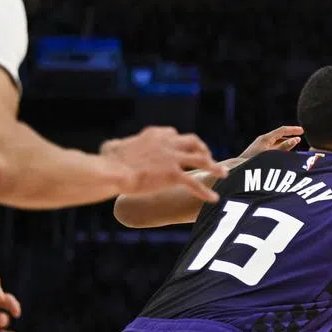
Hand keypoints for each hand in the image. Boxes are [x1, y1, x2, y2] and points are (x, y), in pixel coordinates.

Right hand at [101, 126, 226, 202]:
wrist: (112, 171)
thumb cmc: (107, 160)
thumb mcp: (112, 146)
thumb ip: (119, 145)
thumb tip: (111, 146)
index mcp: (154, 134)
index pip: (174, 133)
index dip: (180, 142)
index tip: (182, 149)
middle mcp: (166, 142)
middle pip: (193, 141)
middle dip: (203, 149)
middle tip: (209, 157)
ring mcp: (172, 158)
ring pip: (201, 159)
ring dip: (214, 166)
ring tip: (225, 173)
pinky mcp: (173, 174)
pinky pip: (194, 183)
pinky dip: (205, 191)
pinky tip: (214, 198)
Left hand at [240, 125, 303, 158]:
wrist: (239, 168)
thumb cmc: (255, 161)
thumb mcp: (272, 154)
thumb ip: (284, 147)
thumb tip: (296, 140)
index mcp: (266, 138)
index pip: (282, 130)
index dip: (293, 130)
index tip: (303, 131)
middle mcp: (264, 139)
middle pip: (280, 134)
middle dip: (291, 135)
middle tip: (301, 136)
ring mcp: (261, 144)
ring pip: (277, 141)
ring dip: (286, 142)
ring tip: (295, 144)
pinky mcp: (260, 150)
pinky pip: (273, 146)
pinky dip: (281, 147)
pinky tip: (285, 152)